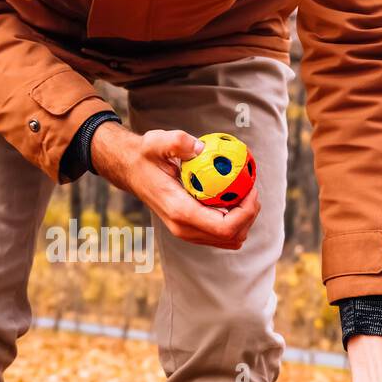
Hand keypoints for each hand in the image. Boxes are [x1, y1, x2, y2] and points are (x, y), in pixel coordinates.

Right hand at [90, 122, 259, 249]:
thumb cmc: (146, 155)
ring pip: (230, 239)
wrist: (130, 170)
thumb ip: (177, 142)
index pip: (224, 227)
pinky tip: (232, 197)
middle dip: (249, 215)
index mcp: (180, 212)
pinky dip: (235, 220)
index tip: (250, 189)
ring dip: (244, 219)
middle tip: (251, 189)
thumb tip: (201, 149)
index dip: (246, 212)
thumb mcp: (156, 141)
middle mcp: (184, 229)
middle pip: (232, 236)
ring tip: (244, 193)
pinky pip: (222, 234)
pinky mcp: (191, 231)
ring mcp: (187, 233)